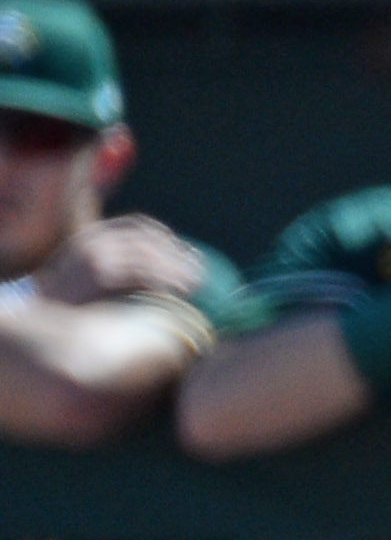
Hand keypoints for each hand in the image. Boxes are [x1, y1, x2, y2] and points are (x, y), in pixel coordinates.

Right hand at [30, 215, 204, 306]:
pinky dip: (162, 279)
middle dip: (178, 254)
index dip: (167, 237)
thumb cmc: (69, 302)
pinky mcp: (98, 270)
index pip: (138, 224)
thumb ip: (119, 265)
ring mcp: (95, 252)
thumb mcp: (90, 274)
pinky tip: (176, 292)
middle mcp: (95, 238)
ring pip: (147, 253)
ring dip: (175, 268)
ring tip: (195, 286)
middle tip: (200, 273)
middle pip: (148, 238)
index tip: (187, 253)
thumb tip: (161, 272)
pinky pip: (139, 271)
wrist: (42, 315)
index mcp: (93, 235)